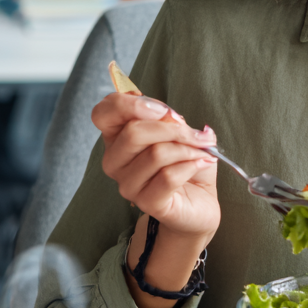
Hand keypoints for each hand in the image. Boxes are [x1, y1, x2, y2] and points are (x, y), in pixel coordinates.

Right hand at [92, 92, 219, 245]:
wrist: (200, 202)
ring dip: (188, 148)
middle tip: (198, 135)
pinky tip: (202, 163)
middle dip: (174, 129)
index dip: (131, 104)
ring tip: (204, 152)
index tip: (164, 110)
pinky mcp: (147, 203)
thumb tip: (172, 117)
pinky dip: (192, 165)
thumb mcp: (182, 133)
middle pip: (134, 132)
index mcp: (117, 137)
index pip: (103, 113)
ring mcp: (128, 185)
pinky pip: (168, 176)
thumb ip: (172, 120)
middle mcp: (115, 161)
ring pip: (155, 154)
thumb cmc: (186, 163)